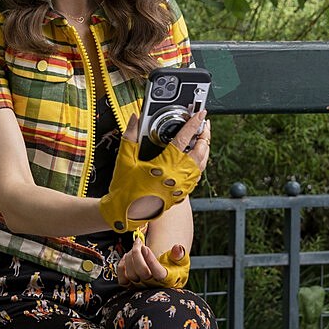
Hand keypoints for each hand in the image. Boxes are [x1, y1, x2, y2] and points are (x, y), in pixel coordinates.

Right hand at [98, 111, 209, 232]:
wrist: (125, 213)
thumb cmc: (124, 189)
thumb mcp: (124, 159)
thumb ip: (130, 136)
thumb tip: (134, 118)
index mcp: (164, 166)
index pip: (184, 139)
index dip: (193, 124)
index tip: (199, 114)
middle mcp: (177, 177)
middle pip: (201, 152)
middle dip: (205, 135)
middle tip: (204, 124)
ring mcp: (181, 187)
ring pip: (202, 164)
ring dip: (205, 149)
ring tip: (202, 138)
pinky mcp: (181, 194)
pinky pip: (197, 176)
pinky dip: (200, 164)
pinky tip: (195, 158)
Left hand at [117, 241, 189, 288]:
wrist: (167, 278)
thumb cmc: (174, 269)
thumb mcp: (181, 261)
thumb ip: (180, 254)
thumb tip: (177, 248)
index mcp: (167, 279)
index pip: (158, 273)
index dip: (151, 260)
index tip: (146, 248)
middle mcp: (153, 285)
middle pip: (142, 272)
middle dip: (137, 254)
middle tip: (139, 243)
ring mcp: (141, 286)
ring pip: (131, 274)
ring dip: (130, 257)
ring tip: (135, 247)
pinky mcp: (131, 286)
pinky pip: (122, 280)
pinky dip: (121, 267)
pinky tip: (126, 257)